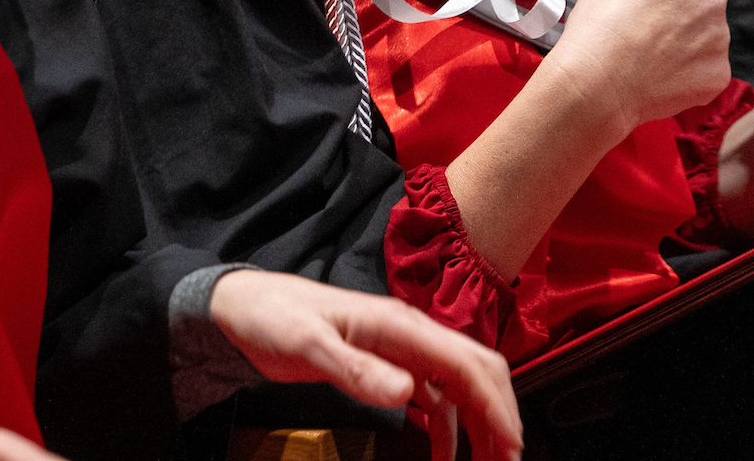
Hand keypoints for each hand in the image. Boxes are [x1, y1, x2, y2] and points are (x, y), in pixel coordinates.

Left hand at [206, 271, 520, 460]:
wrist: (244, 307)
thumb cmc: (272, 318)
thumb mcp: (307, 346)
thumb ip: (356, 369)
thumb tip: (406, 393)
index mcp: (400, 326)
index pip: (467, 364)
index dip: (496, 407)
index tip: (509, 447)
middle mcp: (410, 334)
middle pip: (477, 372)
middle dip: (499, 415)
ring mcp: (401, 349)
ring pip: (460, 387)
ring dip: (478, 424)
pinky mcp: (388, 364)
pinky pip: (434, 396)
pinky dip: (448, 426)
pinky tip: (445, 452)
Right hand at [545, 0, 731, 132]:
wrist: (597, 89)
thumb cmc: (595, 32)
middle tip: (647, 6)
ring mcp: (719, 34)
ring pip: (707, 18)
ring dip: (684, 24)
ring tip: (648, 45)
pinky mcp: (719, 69)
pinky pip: (708, 55)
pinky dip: (689, 59)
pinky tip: (659, 68)